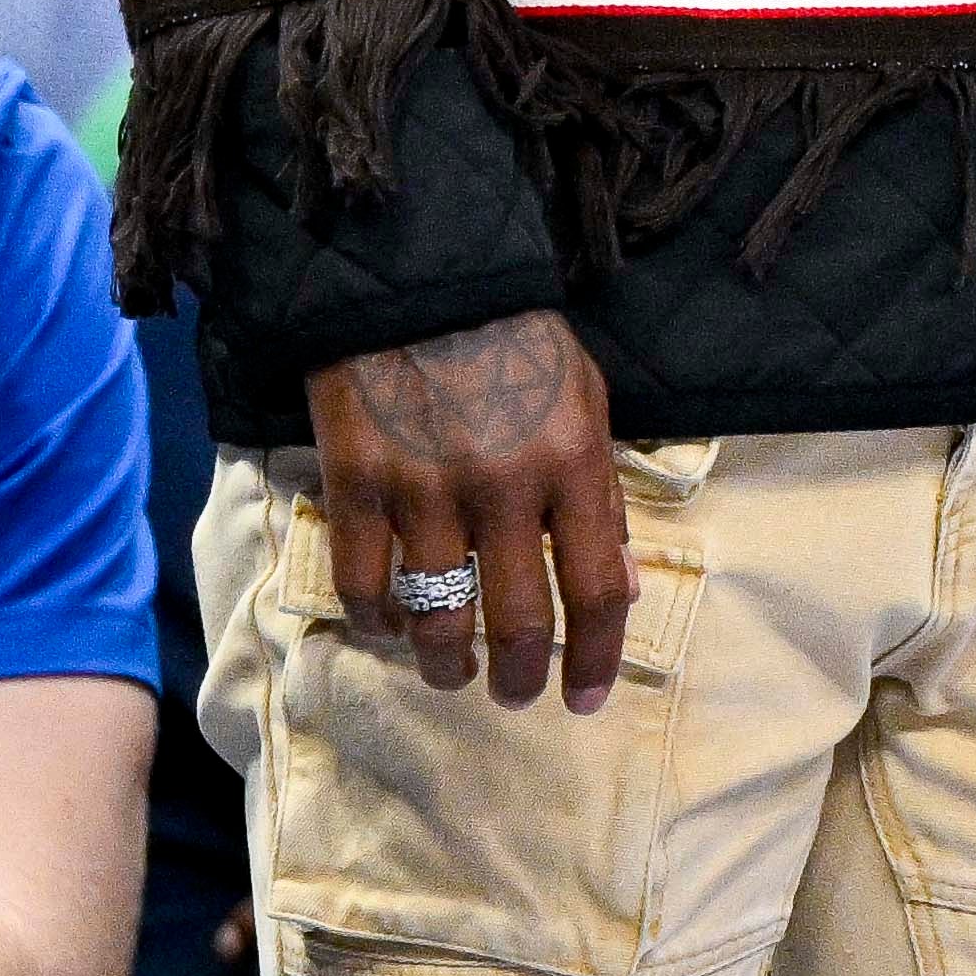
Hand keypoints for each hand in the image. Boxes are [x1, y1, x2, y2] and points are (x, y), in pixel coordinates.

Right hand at [309, 307, 626, 707]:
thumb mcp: (584, 399)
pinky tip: (390, 626)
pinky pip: (363, 585)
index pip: (597, 589)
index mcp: (571, 461)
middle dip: (519, 679)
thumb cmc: (514, 339)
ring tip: (453, 673)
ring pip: (437, 619)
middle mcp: (502, 486)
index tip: (586, 699)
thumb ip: (601, 494)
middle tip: (513, 694)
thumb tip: (619, 586)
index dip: (597, 658)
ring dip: (447, 664)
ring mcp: (423, 489)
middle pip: (518, 622)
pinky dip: (377, 621)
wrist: (417, 275)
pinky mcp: (356, 483)